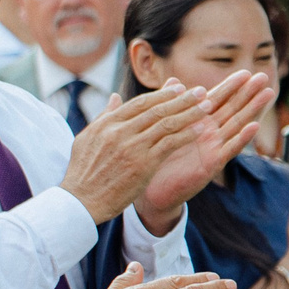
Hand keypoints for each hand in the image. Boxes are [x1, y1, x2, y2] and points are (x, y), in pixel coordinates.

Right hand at [60, 85, 209, 222]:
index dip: (162, 94)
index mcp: (107, 124)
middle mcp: (120, 132)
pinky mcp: (143, 165)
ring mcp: (132, 148)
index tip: (179, 87)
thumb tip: (116, 96)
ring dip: (190, 114)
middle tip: (201, 91)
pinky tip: (200, 129)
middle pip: (157, 110)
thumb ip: (104, 116)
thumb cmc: (83, 171)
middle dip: (182, 99)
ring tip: (207, 106)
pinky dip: (187, 135)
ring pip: (167, 124)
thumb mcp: (87, 138)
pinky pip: (170, 144)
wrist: (81, 201)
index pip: (140, 103)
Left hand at [142, 69, 274, 217]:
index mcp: (197, 123)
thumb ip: (170, 104)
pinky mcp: (212, 164)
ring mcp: (213, 148)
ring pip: (237, 125)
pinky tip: (254, 127)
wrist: (151, 190)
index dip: (231, 86)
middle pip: (233, 109)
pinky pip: (229, 149)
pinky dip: (242, 138)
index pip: (217, 100)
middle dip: (248, 93)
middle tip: (264, 78)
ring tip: (267, 95)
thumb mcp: (163, 127)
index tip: (246, 72)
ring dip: (253, 110)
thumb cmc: (158, 158)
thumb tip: (173, 81)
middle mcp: (210, 134)